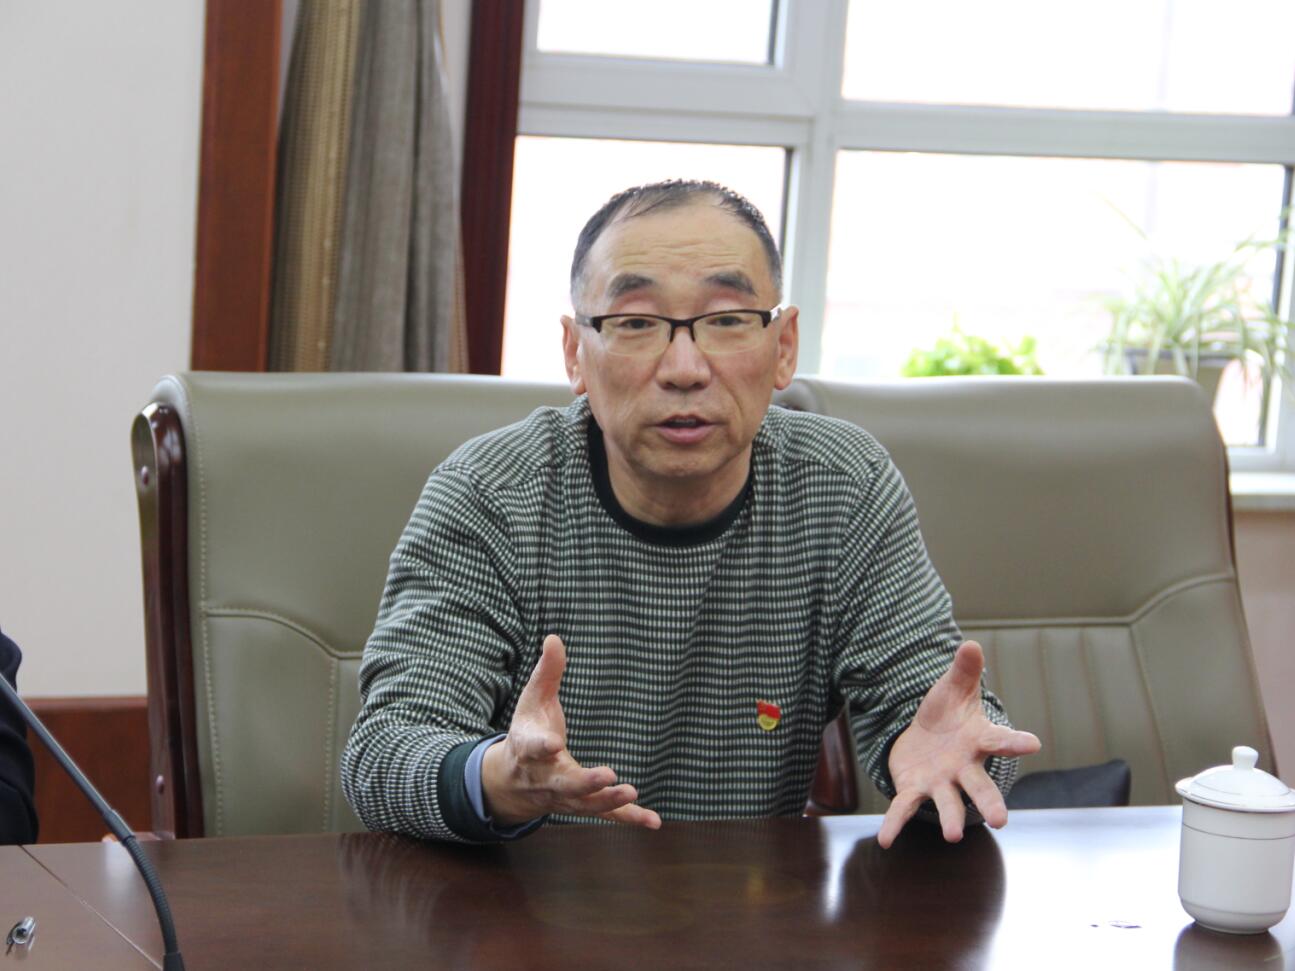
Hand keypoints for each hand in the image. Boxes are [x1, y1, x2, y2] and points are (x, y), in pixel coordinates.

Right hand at [481, 634, 661, 828]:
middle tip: (608, 775)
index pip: (531, 748)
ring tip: (631, 792)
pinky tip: (654, 822)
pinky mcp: (581, 805)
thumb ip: (547, 672)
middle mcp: (544, 778)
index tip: (553, 744)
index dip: (540, 746)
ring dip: (608, 800)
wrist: (511, 782)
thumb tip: (554, 637)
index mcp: (528, 749)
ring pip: (585, 803)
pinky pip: (606, 816)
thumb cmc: (527, 732)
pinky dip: (629, 819)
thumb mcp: (532, 701)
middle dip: (585, 781)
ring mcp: (563, 797)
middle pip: (563, 783)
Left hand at [877, 640, 1039, 848]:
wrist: (925, 738)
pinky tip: (885, 841)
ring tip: (952, 835)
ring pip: (948, 803)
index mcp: (977, 740)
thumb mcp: (953, 689)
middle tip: (1000, 820)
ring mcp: (940, 783)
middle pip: (979, 786)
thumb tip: (970, 644)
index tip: (1033, 743)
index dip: (1015, 741)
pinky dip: (895, 823)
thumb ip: (963, 671)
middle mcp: (963, 768)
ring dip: (950, 818)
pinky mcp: (915, 790)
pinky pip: (905, 808)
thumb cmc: (947, 714)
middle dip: (988, 802)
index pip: (1000, 740)